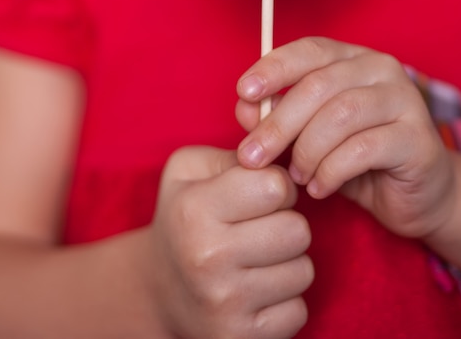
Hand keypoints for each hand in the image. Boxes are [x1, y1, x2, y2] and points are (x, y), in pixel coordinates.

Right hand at [146, 146, 313, 338]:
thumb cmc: (184, 216)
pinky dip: (285, 299)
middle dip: (286, 223)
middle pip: (298, 230)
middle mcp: (207, 258)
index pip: (276, 186)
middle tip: (261, 228)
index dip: (277, 186)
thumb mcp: (191, 168)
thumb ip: (238, 150)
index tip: (261, 195)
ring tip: (258, 258)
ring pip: (303, 270)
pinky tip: (257, 289)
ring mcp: (224, 304)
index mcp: (195, 210)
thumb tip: (280, 150)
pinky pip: (298, 310)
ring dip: (288, 261)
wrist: (157, 288)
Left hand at [236, 37, 455, 238]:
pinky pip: (363, 149)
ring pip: (340, 115)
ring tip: (297, 177)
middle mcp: (382, 69)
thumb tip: (244, 108)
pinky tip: (320, 188)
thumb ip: (279, 118)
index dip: (274, 67)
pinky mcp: (418, 138)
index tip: (243, 91)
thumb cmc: (357, 160)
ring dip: (307, 150)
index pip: (310, 50)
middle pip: (319, 85)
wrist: (417, 194)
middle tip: (253, 156)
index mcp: (354, 59)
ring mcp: (405, 100)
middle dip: (279, 123)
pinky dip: (331, 170)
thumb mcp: (310, 137)